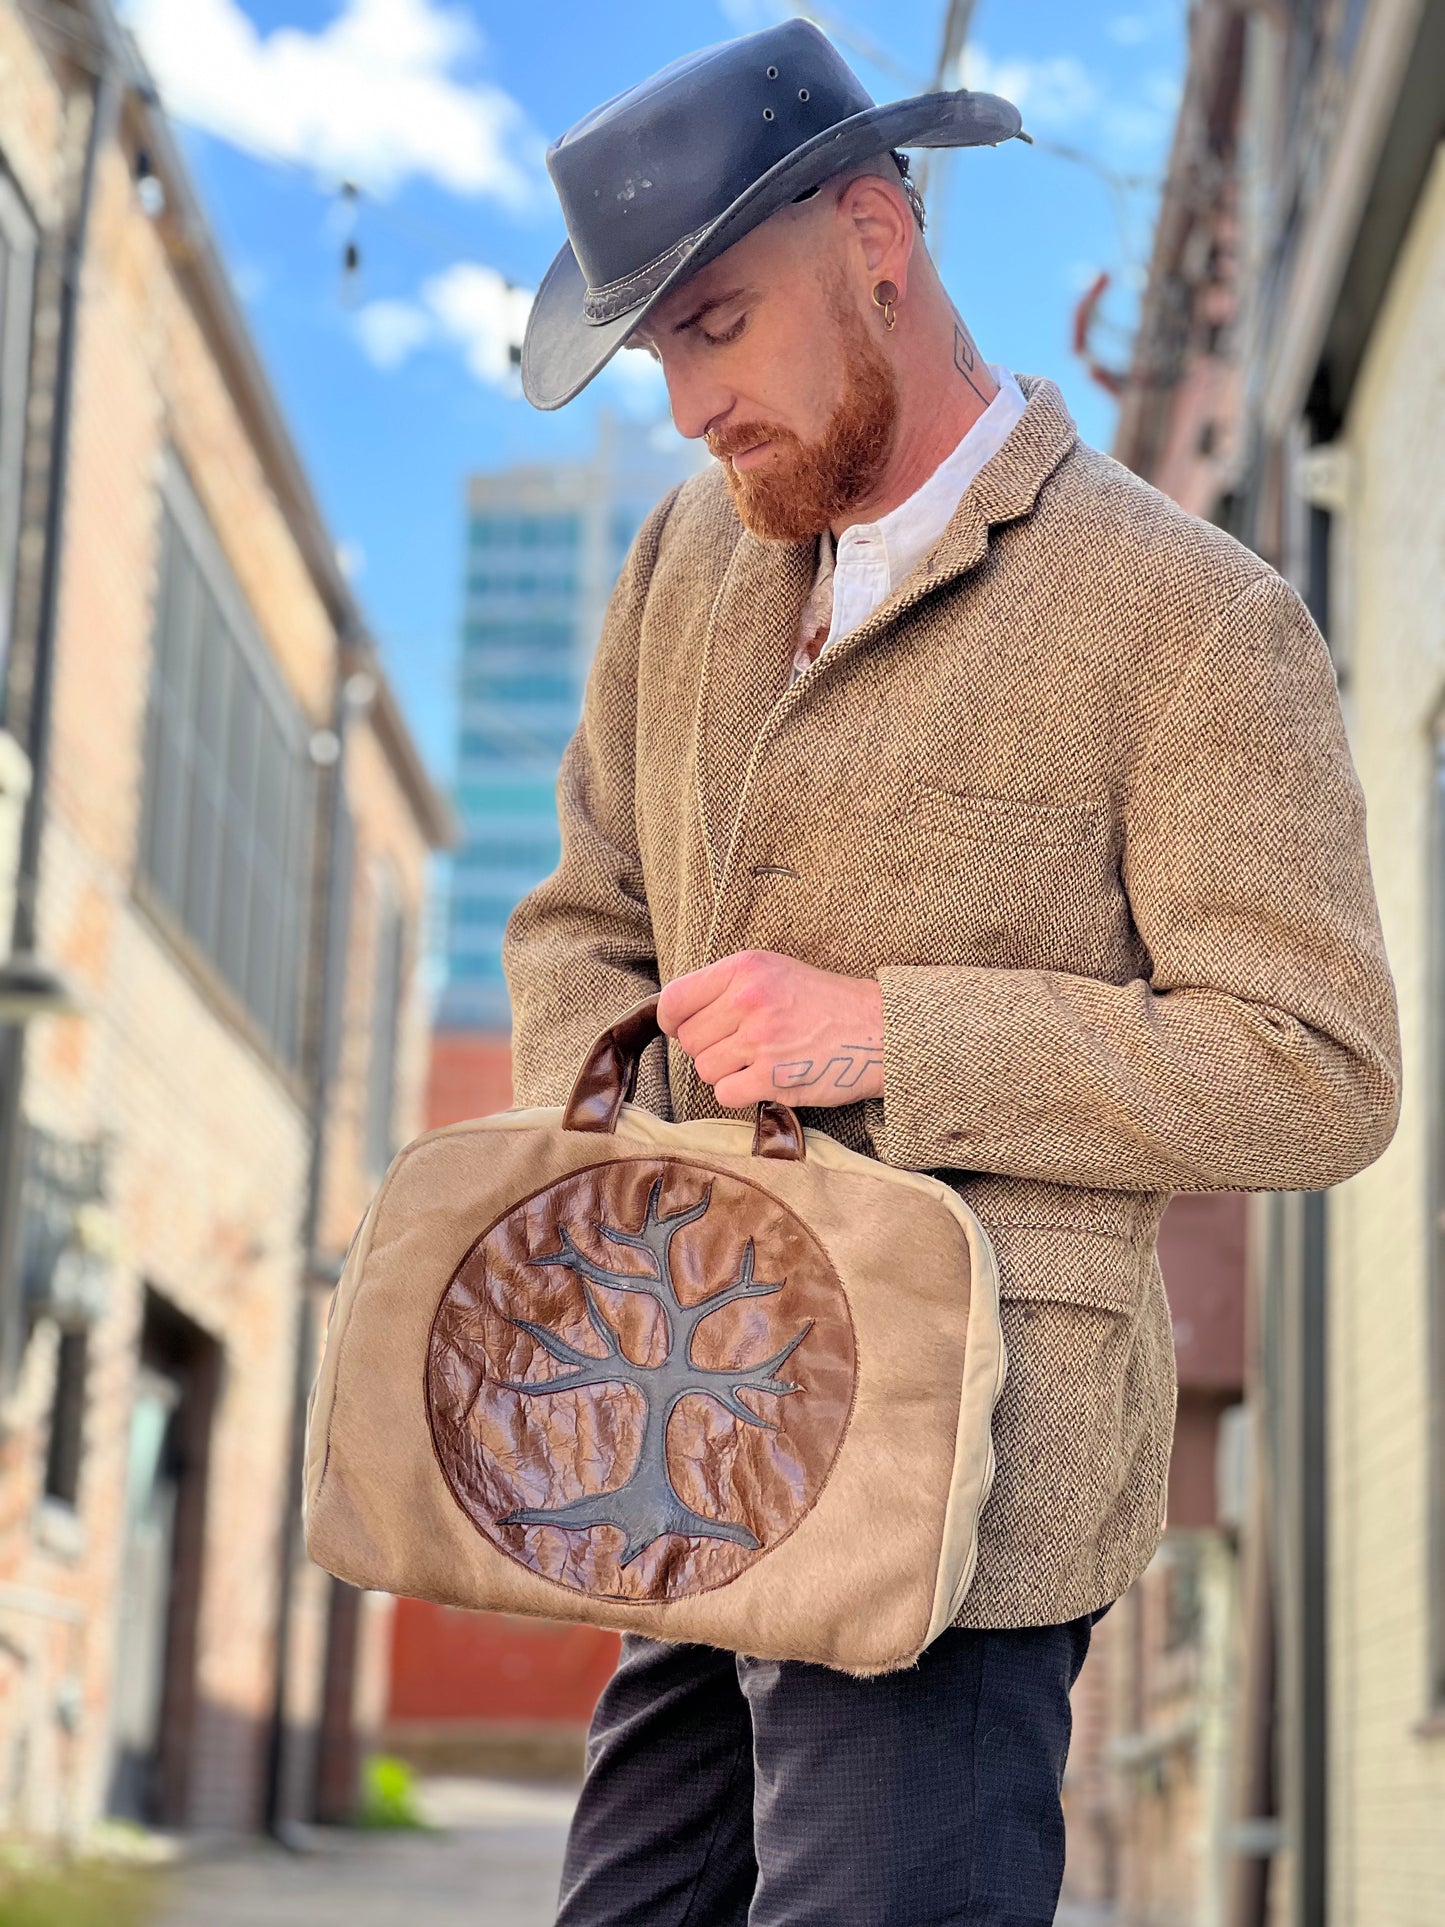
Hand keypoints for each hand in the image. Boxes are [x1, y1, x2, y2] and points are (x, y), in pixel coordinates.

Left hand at [656, 950, 884, 1108]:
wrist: (877, 1029)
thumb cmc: (824, 1002)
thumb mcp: (774, 972)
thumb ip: (728, 986)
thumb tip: (678, 1014)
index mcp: (745, 968)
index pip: (675, 998)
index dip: (671, 1020)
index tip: (680, 1028)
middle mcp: (749, 1000)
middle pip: (689, 1040)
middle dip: (709, 1048)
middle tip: (741, 1046)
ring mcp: (761, 1039)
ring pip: (705, 1069)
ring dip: (725, 1072)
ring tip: (758, 1060)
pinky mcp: (774, 1077)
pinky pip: (725, 1094)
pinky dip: (740, 1092)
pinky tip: (764, 1079)